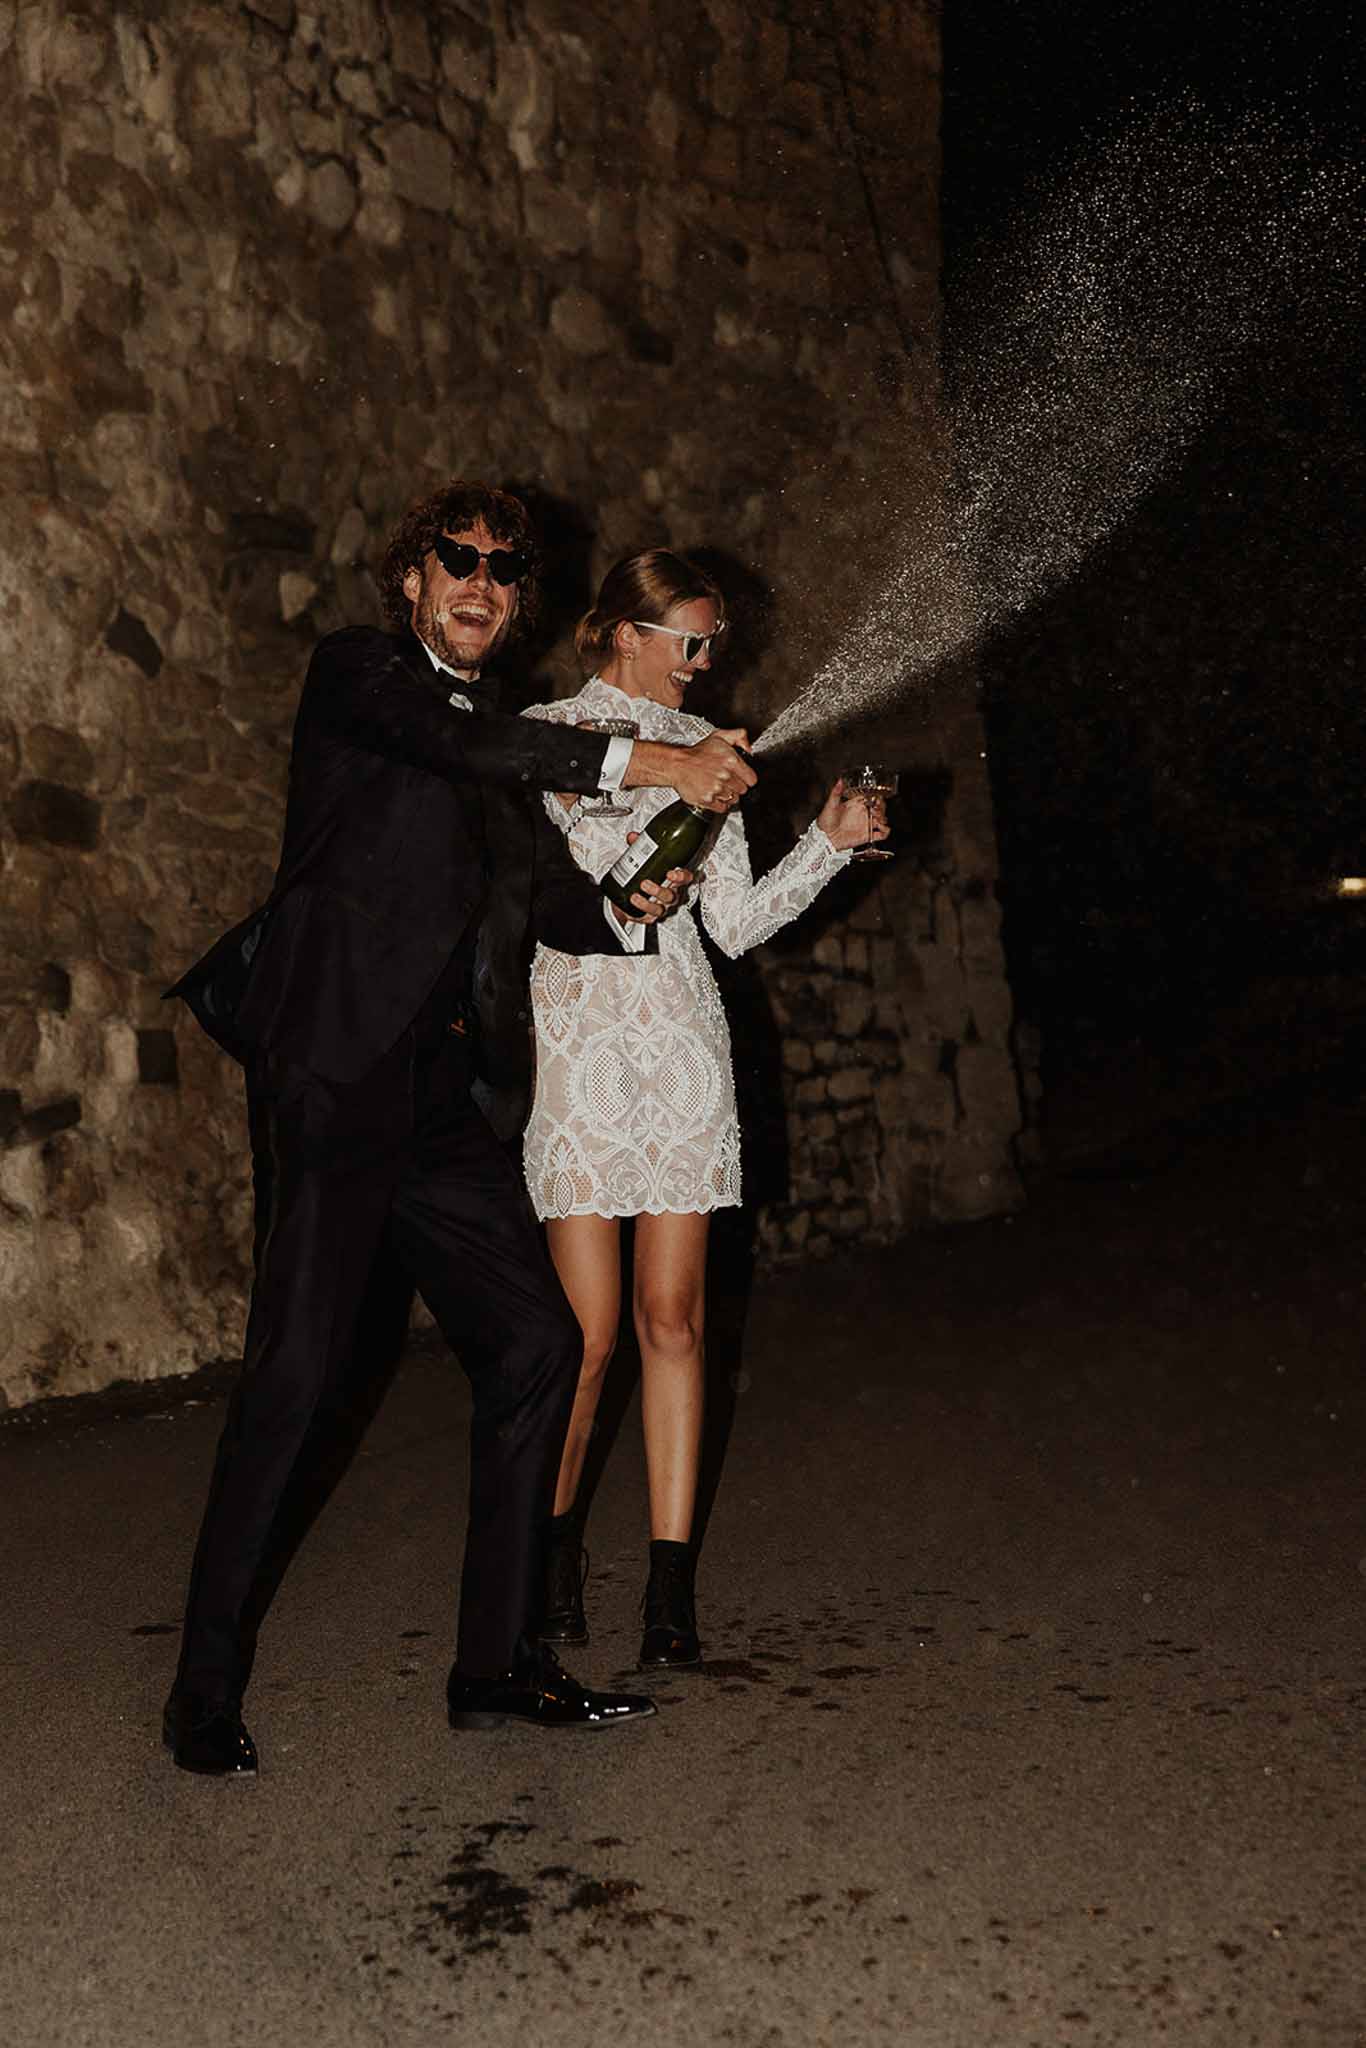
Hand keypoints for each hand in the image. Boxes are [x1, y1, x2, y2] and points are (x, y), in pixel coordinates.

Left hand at [611, 848, 693, 925]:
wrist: (630, 896)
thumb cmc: (644, 876)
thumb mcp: (643, 860)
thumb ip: (639, 848)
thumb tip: (634, 838)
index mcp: (674, 879)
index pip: (686, 878)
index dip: (682, 876)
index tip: (672, 872)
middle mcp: (671, 894)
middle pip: (674, 895)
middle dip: (661, 890)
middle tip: (646, 883)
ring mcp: (663, 906)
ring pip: (663, 908)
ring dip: (649, 902)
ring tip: (637, 894)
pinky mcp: (651, 916)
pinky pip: (651, 916)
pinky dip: (643, 910)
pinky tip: (634, 902)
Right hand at [623, 729, 755, 811]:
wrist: (677, 764)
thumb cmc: (697, 753)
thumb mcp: (719, 736)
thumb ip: (739, 736)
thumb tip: (749, 748)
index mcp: (731, 761)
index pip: (752, 779)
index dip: (746, 778)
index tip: (741, 777)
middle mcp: (725, 776)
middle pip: (743, 790)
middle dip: (736, 786)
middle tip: (726, 780)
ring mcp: (716, 789)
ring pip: (733, 800)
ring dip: (727, 795)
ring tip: (718, 786)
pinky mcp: (708, 800)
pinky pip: (722, 808)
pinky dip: (719, 803)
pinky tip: (713, 794)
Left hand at [817, 777, 890, 852]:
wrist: (825, 839)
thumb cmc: (825, 822)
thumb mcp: (830, 805)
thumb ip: (836, 793)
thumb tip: (840, 781)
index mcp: (856, 804)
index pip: (871, 797)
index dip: (876, 796)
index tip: (876, 798)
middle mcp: (863, 814)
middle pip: (880, 807)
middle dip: (881, 808)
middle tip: (875, 810)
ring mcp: (866, 824)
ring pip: (883, 819)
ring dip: (884, 818)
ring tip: (877, 819)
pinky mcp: (867, 835)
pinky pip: (882, 834)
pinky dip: (886, 831)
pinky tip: (881, 829)